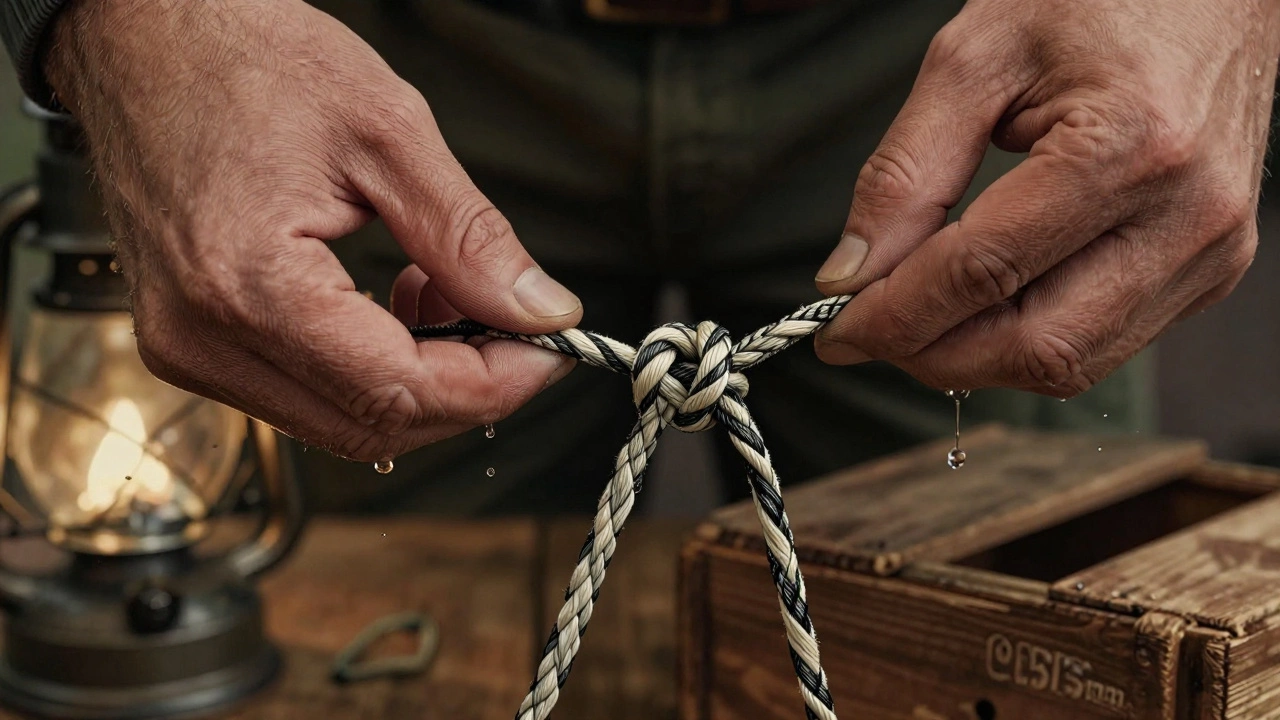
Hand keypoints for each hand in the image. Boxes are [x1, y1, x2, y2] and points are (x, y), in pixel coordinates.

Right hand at [43, 0, 579, 459]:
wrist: (142, 36)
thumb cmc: (242, 57)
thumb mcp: (387, 132)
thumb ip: (469, 237)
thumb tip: (541, 310)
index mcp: (249, 285)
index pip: (400, 392)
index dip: (494, 383)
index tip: (549, 347)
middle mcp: (205, 337)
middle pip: (373, 427)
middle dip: (466, 388)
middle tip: (516, 326)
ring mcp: (191, 347)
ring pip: (343, 422)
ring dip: (421, 378)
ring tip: (450, 293)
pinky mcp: (194, 341)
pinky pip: (305, 392)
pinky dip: (373, 365)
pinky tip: (398, 301)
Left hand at [813, 0, 1279, 395]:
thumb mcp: (974, 60)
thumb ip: (904, 173)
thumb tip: (850, 273)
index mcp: (1128, 147)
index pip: (982, 273)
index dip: (894, 315)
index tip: (835, 327)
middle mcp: (1185, 215)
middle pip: (1033, 346)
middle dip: (932, 353)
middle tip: (870, 328)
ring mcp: (1208, 252)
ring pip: (1069, 365)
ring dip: (976, 358)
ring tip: (922, 313)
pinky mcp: (1211, 271)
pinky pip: (1103, 345)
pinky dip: (1026, 340)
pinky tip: (985, 302)